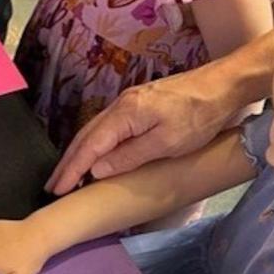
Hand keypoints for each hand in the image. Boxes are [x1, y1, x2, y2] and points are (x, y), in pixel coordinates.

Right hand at [46, 62, 239, 194]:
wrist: (222, 85)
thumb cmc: (199, 115)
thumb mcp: (167, 143)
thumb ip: (130, 156)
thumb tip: (97, 169)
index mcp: (124, 115)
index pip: (90, 146)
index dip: (72, 169)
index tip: (57, 188)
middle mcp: (120, 106)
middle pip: (86, 136)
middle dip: (68, 162)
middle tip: (52, 185)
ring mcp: (129, 103)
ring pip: (95, 131)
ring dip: (79, 153)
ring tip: (67, 174)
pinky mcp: (138, 105)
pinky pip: (107, 128)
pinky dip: (94, 144)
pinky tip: (95, 155)